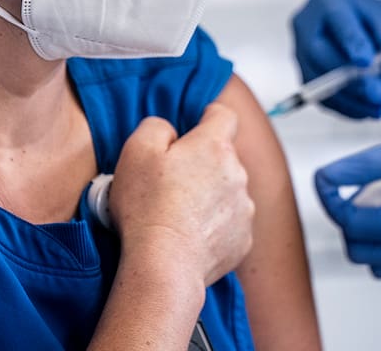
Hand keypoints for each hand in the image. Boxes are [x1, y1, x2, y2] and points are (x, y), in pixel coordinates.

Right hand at [110, 103, 254, 287]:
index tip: (195, 127)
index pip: (224, 116)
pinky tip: (189, 235)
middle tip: (170, 182)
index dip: (209, 117)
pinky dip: (213, 226)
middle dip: (202, 164)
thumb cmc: (148, 208)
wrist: (165, 264)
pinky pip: (229, 223)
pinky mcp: (243, 239)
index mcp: (214, 146)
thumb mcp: (136, 151)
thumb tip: (168, 130)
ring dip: (209, 196)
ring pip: (228, 191)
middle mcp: (237, 174)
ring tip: (177, 214)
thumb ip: (155, 127)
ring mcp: (243, 208)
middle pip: (223, 157)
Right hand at [291, 0, 380, 118]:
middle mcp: (305, 22)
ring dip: (351, 99)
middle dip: (350, 78)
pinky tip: (368, 110)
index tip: (367, 61)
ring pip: (318, 80)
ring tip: (380, 108)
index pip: (337, 19)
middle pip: (319, 52)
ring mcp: (301, 51)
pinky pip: (321, 97)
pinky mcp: (306, 77)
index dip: (350, 41)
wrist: (376, 39)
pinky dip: (346, 107)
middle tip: (380, 95)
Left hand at [314, 78, 380, 277]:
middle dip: (348, 221)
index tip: (325, 179)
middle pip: (361, 252)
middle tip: (355, 189)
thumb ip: (363, 165)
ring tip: (378, 199)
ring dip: (367, 236)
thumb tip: (325, 177)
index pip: (354, 225)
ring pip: (380, 264)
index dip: (331, 201)